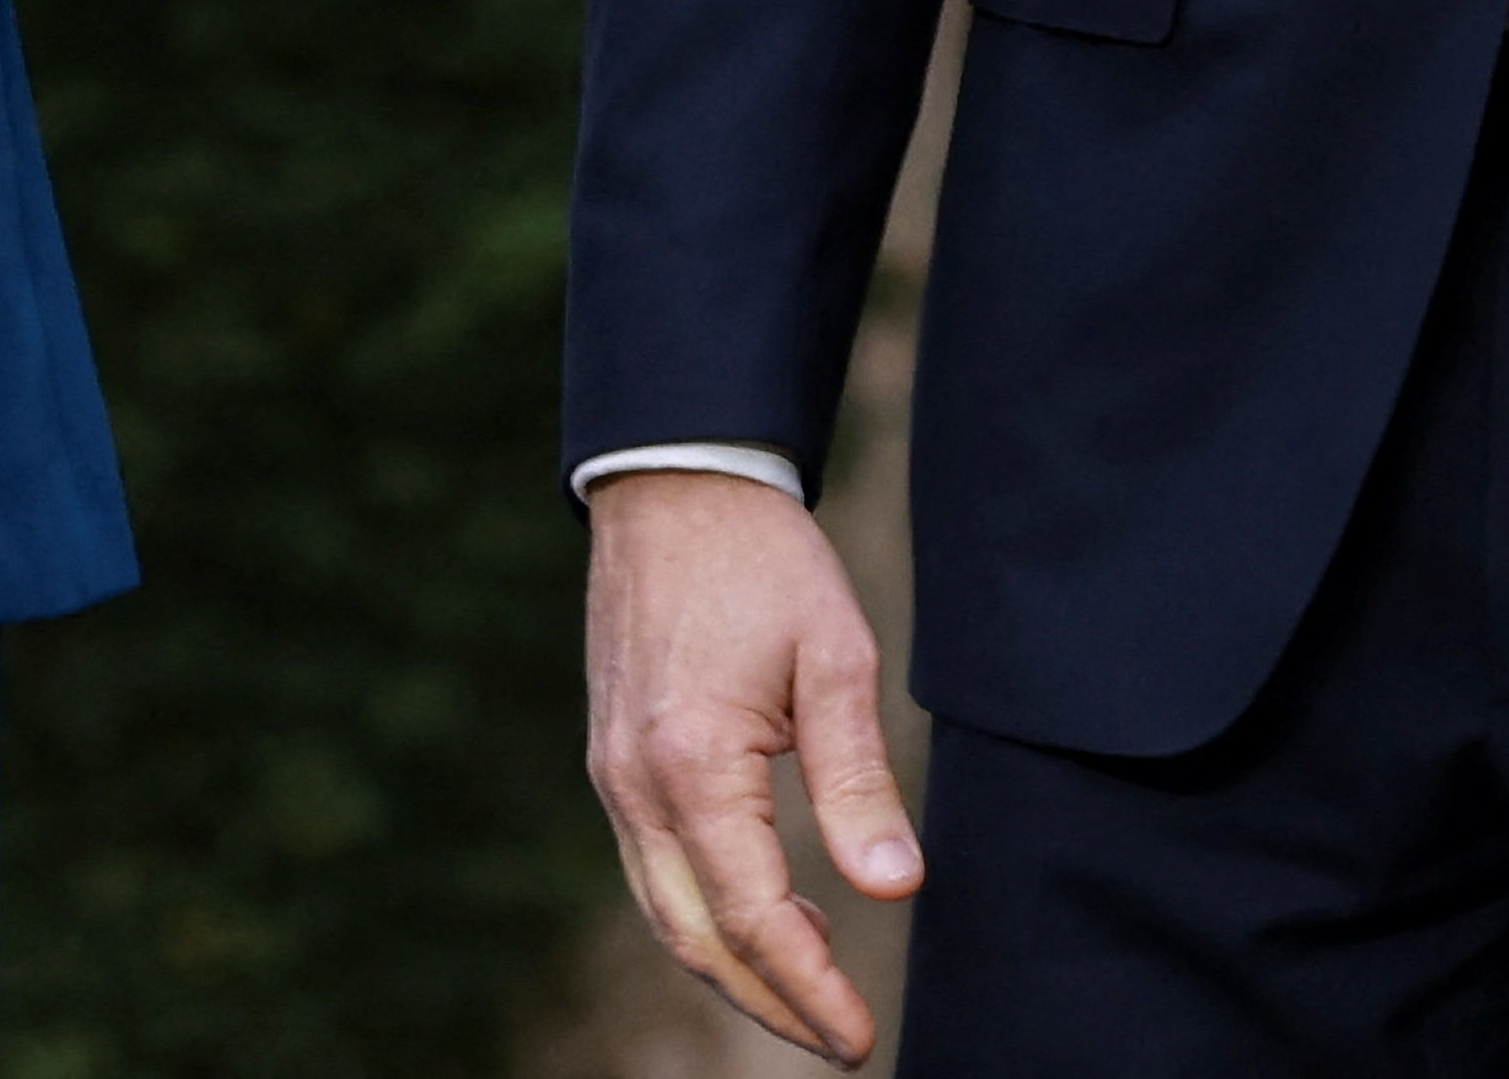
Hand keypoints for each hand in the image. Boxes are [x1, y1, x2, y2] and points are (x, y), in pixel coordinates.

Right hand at [583, 469, 924, 1064]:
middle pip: (695, 938)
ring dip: (737, 969)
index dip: (808, 988)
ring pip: (667, 913)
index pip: (750, 915)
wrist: (674, 485)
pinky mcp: (614, 761)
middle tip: (842, 1039)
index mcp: (689, 761)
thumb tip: (895, 886)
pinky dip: (709, 914)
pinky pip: (655, 870)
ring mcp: (614, 775)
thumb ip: (858, 780)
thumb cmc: (762, 561)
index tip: (861, 1035)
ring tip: (816, 992)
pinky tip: (772, 910)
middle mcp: (634, 783)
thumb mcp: (834, 657)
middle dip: (768, 1004)